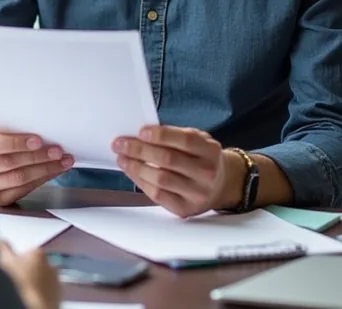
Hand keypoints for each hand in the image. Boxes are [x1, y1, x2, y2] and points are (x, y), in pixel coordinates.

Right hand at [0, 126, 73, 205]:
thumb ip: (5, 130)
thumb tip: (37, 130)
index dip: (15, 143)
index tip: (37, 140)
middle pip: (9, 163)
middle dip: (38, 157)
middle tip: (57, 151)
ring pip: (18, 178)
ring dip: (45, 169)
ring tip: (62, 161)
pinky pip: (22, 190)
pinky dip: (40, 180)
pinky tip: (52, 172)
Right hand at [0, 241, 60, 308]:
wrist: (34, 305)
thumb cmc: (21, 284)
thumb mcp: (5, 263)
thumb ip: (3, 248)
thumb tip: (0, 241)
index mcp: (38, 253)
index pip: (27, 253)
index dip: (18, 262)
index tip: (13, 271)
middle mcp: (51, 263)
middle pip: (36, 265)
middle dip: (28, 272)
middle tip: (17, 282)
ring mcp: (56, 279)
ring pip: (43, 278)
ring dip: (36, 282)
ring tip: (25, 291)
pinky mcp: (59, 293)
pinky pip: (49, 290)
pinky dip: (43, 293)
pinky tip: (33, 297)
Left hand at [112, 125, 228, 217]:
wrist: (221, 185)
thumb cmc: (201, 158)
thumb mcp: (197, 141)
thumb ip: (174, 136)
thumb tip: (141, 135)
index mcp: (210, 151)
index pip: (185, 140)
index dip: (161, 135)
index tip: (140, 131)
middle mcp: (206, 173)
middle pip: (168, 160)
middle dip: (140, 150)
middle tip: (121, 144)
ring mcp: (197, 193)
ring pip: (161, 179)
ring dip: (136, 167)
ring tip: (122, 158)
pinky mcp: (185, 209)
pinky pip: (158, 195)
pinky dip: (141, 182)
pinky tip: (132, 172)